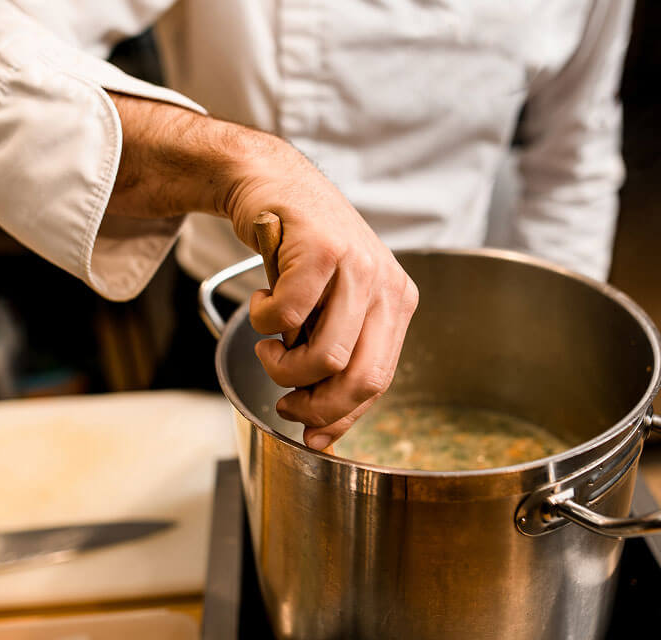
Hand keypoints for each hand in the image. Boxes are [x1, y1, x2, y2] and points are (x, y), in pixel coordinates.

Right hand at [105, 93, 417, 448]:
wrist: (273, 184)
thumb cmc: (299, 253)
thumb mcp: (329, 307)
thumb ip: (335, 359)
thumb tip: (322, 433)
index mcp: (397, 303)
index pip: (378, 381)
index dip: (341, 416)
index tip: (311, 434)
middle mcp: (386, 285)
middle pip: (360, 379)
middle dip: (314, 406)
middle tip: (284, 403)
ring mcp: (357, 265)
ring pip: (325, 357)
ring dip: (282, 366)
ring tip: (269, 345)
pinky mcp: (320, 250)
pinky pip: (286, 319)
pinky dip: (264, 322)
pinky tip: (263, 301)